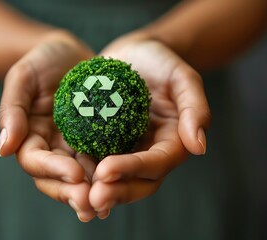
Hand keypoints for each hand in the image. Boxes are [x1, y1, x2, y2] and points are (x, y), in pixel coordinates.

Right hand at [0, 30, 101, 221]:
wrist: (71, 54)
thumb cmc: (43, 61)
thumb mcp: (23, 77)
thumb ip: (12, 110)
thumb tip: (4, 149)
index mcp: (30, 136)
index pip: (35, 160)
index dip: (53, 170)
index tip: (75, 174)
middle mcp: (52, 147)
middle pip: (57, 178)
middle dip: (73, 192)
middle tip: (92, 204)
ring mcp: (75, 147)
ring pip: (81, 177)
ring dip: (92, 192)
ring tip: (108, 204)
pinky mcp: (97, 142)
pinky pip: (102, 161)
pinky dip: (110, 177)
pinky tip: (124, 185)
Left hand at [89, 37, 210, 212]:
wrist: (135, 55)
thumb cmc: (161, 62)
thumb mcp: (182, 77)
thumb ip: (195, 108)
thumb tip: (199, 147)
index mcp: (173, 142)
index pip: (157, 163)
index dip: (133, 169)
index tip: (106, 170)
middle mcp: (150, 153)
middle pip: (139, 183)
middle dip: (117, 192)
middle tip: (92, 199)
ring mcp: (128, 152)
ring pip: (117, 182)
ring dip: (100, 192)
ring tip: (79, 198)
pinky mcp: (106, 146)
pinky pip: (97, 166)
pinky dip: (86, 178)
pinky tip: (67, 182)